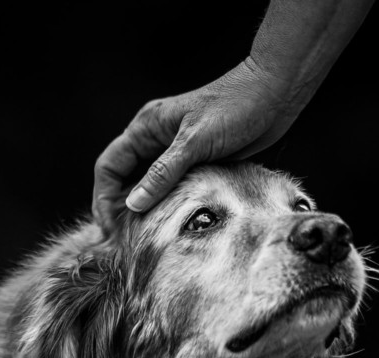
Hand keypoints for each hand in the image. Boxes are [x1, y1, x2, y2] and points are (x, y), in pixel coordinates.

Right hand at [92, 57, 305, 230]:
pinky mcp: (197, 160)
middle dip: (120, 209)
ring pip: (148, 185)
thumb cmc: (235, 108)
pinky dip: (167, 205)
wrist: (274, 93)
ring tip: (143, 239)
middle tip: (124, 242)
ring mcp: (175, 150)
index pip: (109, 166)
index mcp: (146, 128)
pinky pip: (173, 187)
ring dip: (144, 209)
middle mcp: (155, 139)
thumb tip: (133, 205)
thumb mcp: (194, 142)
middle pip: (124, 179)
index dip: (104, 199)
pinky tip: (170, 224)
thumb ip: (163, 174)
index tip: (110, 230)